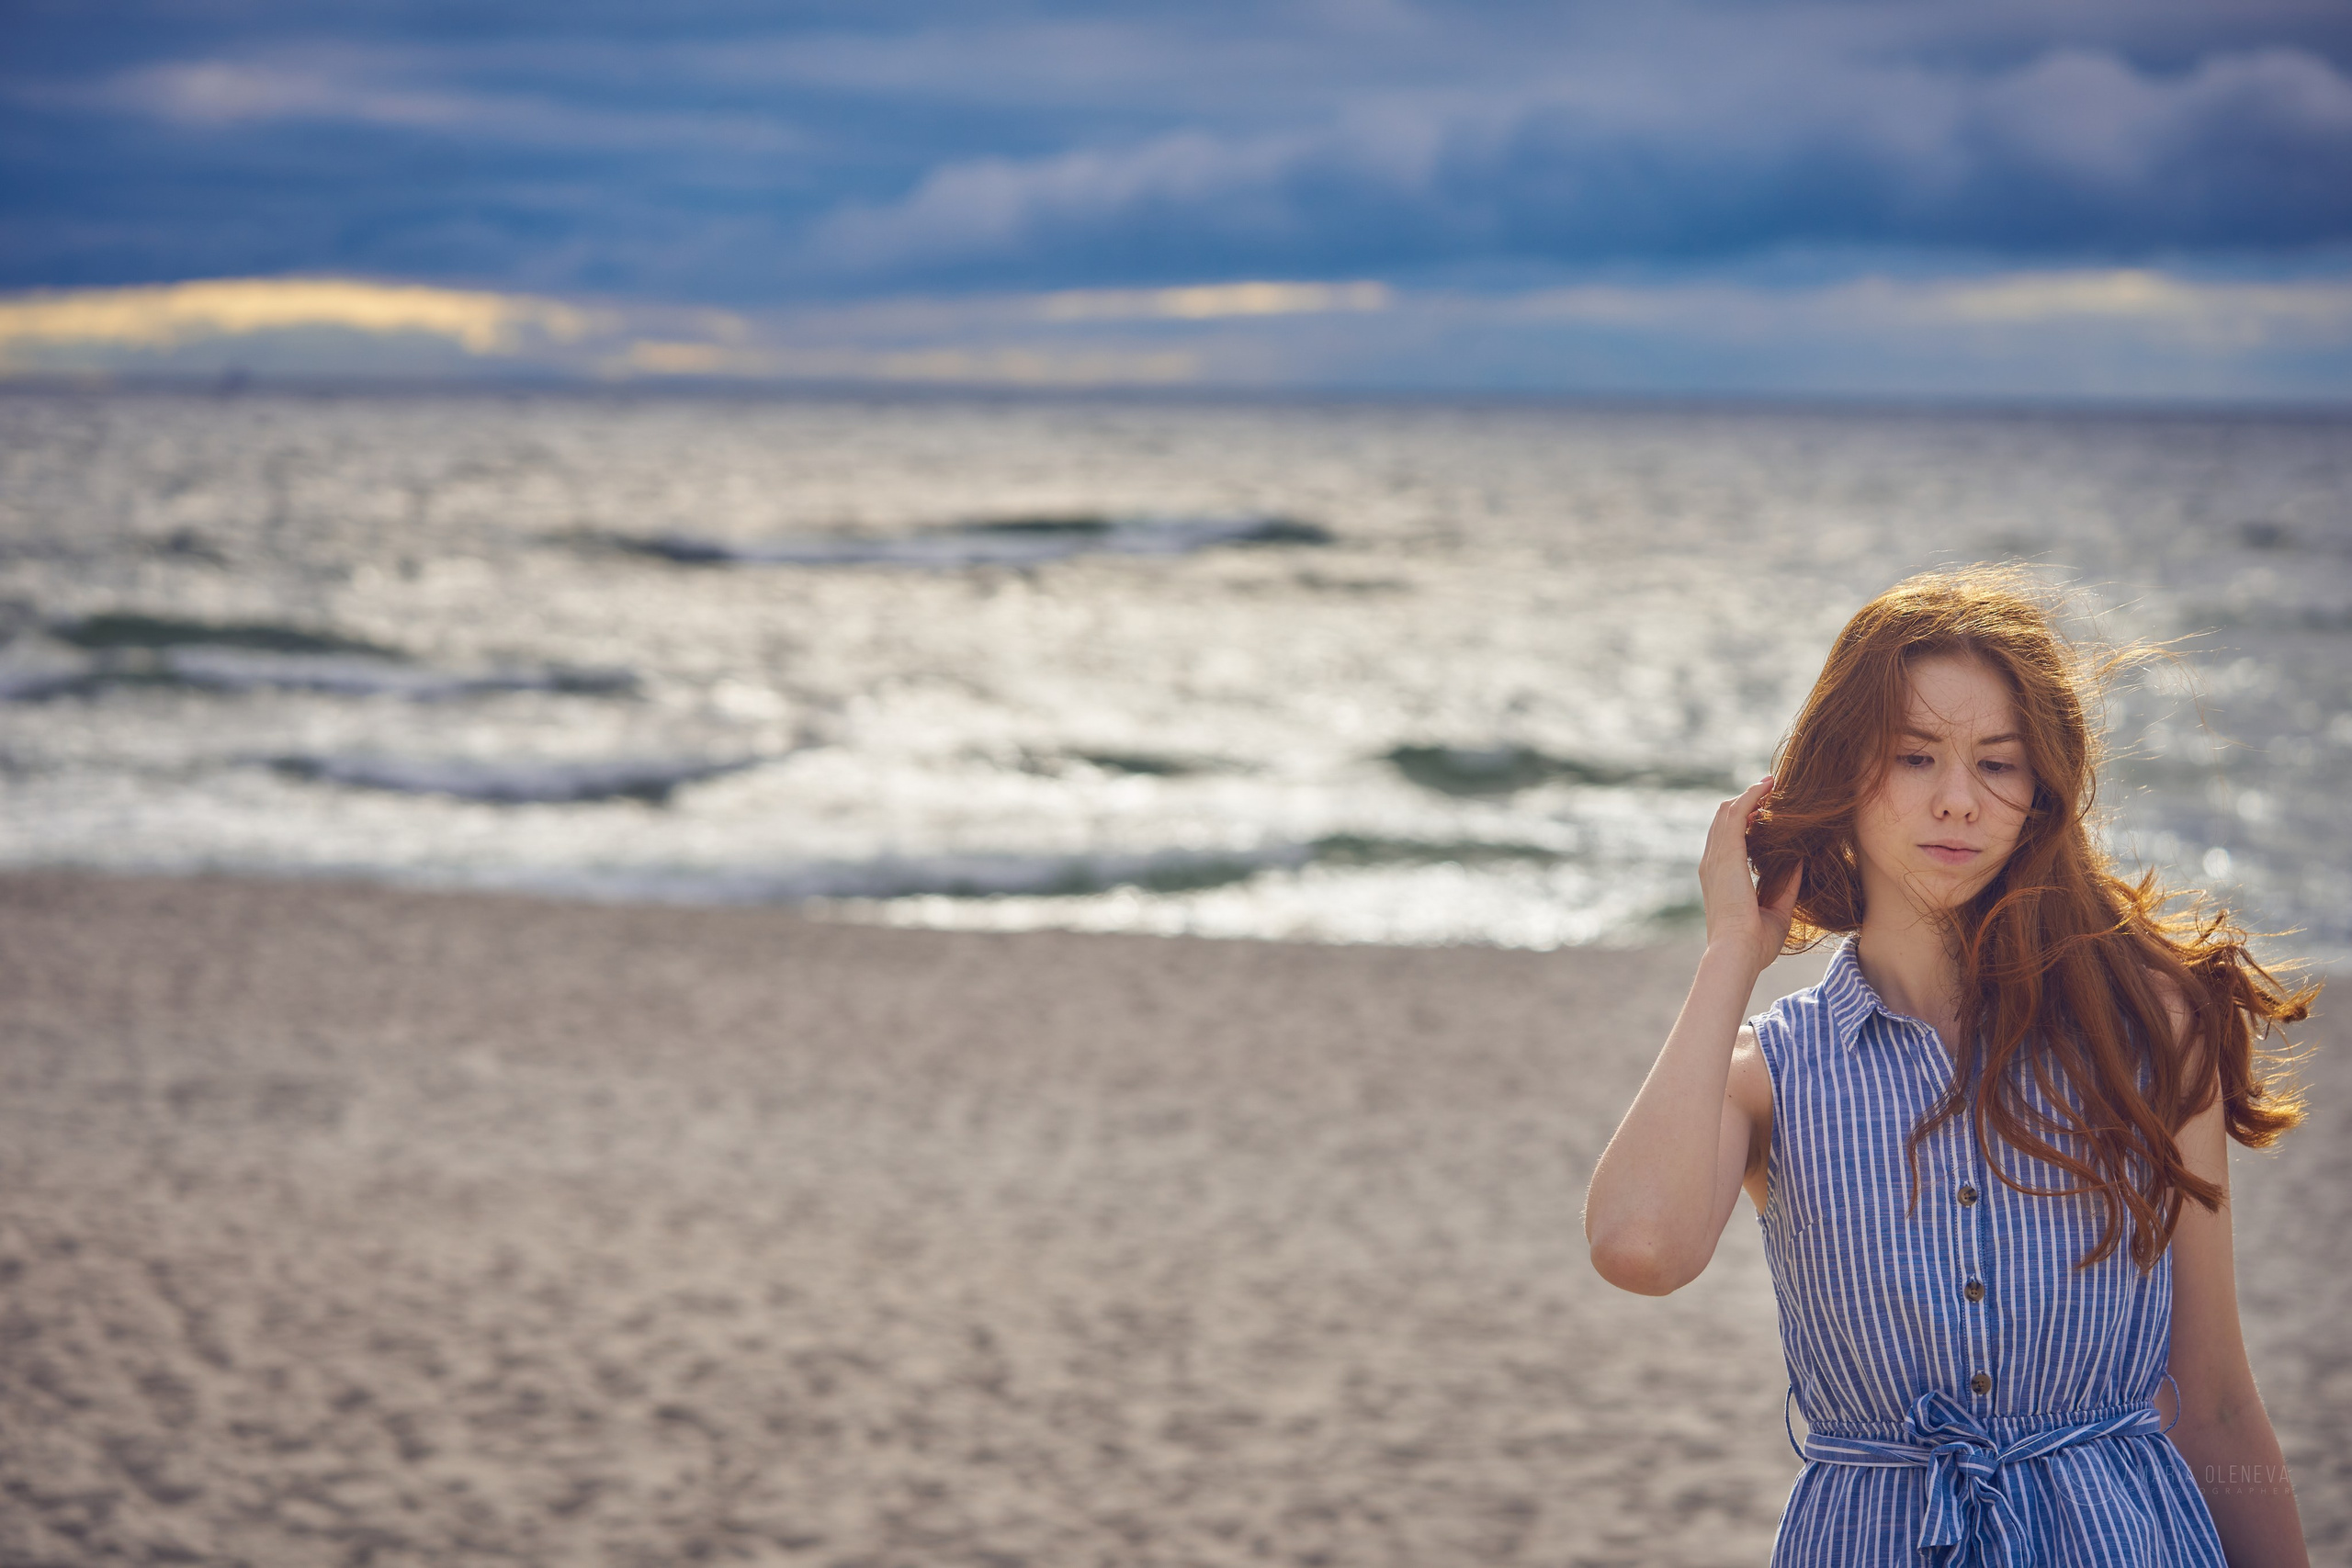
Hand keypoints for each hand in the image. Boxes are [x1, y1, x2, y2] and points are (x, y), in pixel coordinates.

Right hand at [1699, 777, 1801, 978]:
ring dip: (1749, 795)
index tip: (1766, 811)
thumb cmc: (1754, 943)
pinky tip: (1768, 787)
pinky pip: (1736, 814)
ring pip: (1727, 811)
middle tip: (1771, 791)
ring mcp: (1716, 857)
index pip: (1727, 839)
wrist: (1736, 951)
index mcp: (1720, 878)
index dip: (1744, 821)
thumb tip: (1800, 861)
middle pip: (1723, 819)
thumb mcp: (1777, 910)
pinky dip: (1750, 797)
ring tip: (1771, 784)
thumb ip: (1786, 885)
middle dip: (1746, 802)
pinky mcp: (1725, 853)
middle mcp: (1712, 863)